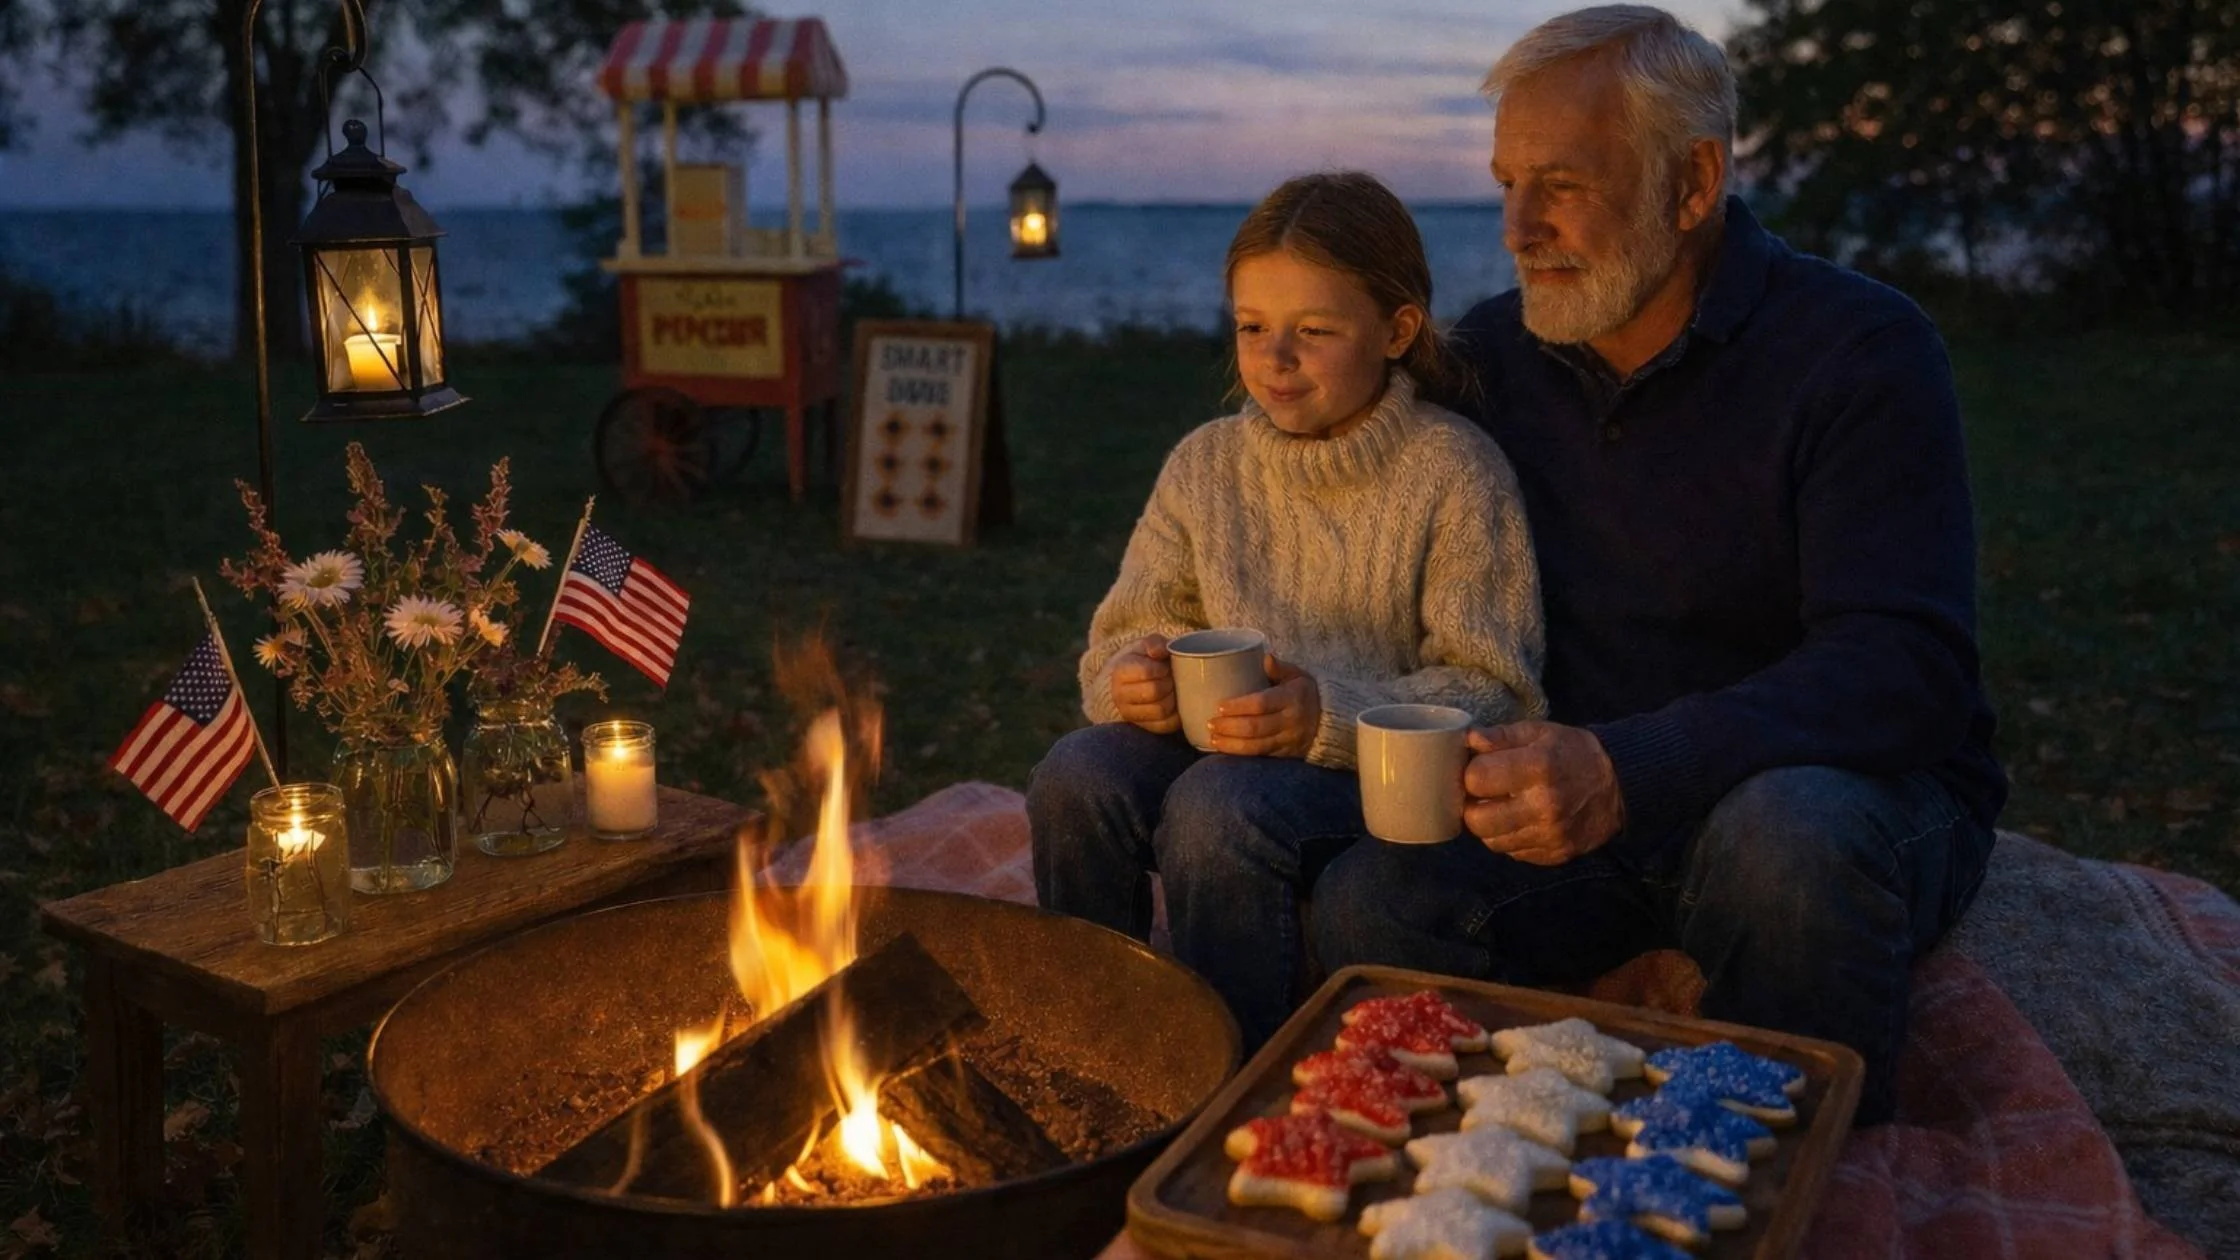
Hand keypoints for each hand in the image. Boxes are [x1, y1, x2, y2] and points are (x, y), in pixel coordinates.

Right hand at [1109, 635, 1178, 733]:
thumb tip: (1159, 652)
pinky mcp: (1145, 727)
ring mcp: (1131, 714)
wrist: (1137, 679)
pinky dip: (1177, 715)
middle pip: (1154, 692)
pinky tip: (1177, 704)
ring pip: (1161, 710)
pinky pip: (1165, 725)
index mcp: (1120, 672)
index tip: (1166, 666)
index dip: (1162, 669)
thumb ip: (1154, 643)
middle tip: (1173, 678)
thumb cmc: (1146, 659)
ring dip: (1174, 699)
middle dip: (1169, 683)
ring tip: (1174, 689)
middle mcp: (1120, 695)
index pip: (1146, 672)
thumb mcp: (1149, 645)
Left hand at [1206, 654, 1320, 757]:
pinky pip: (1261, 756)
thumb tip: (1265, 657)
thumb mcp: (1298, 676)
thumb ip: (1280, 668)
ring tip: (1213, 739)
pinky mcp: (1285, 754)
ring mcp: (1288, 740)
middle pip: (1255, 727)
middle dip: (1229, 727)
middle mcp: (1290, 721)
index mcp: (1292, 698)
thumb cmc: (1306, 693)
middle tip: (1210, 723)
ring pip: (1257, 746)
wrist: (1330, 721)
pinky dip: (1242, 754)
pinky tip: (1226, 749)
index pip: (1261, 703)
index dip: (1238, 707)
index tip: (1219, 706)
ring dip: (1232, 744)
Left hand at [1461, 721, 1625, 864]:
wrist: (1618, 786)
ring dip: (1489, 825)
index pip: (1476, 779)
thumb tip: (1469, 740)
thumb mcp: (1539, 732)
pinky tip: (1520, 820)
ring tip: (1501, 807)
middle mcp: (1543, 806)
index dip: (1471, 773)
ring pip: (1491, 841)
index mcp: (1538, 767)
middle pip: (1476, 820)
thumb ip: (1501, 736)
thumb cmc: (1572, 752)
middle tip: (1483, 794)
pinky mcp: (1555, 855)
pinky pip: (1513, 853)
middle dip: (1472, 805)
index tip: (1480, 769)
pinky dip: (1510, 838)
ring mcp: (1550, 835)